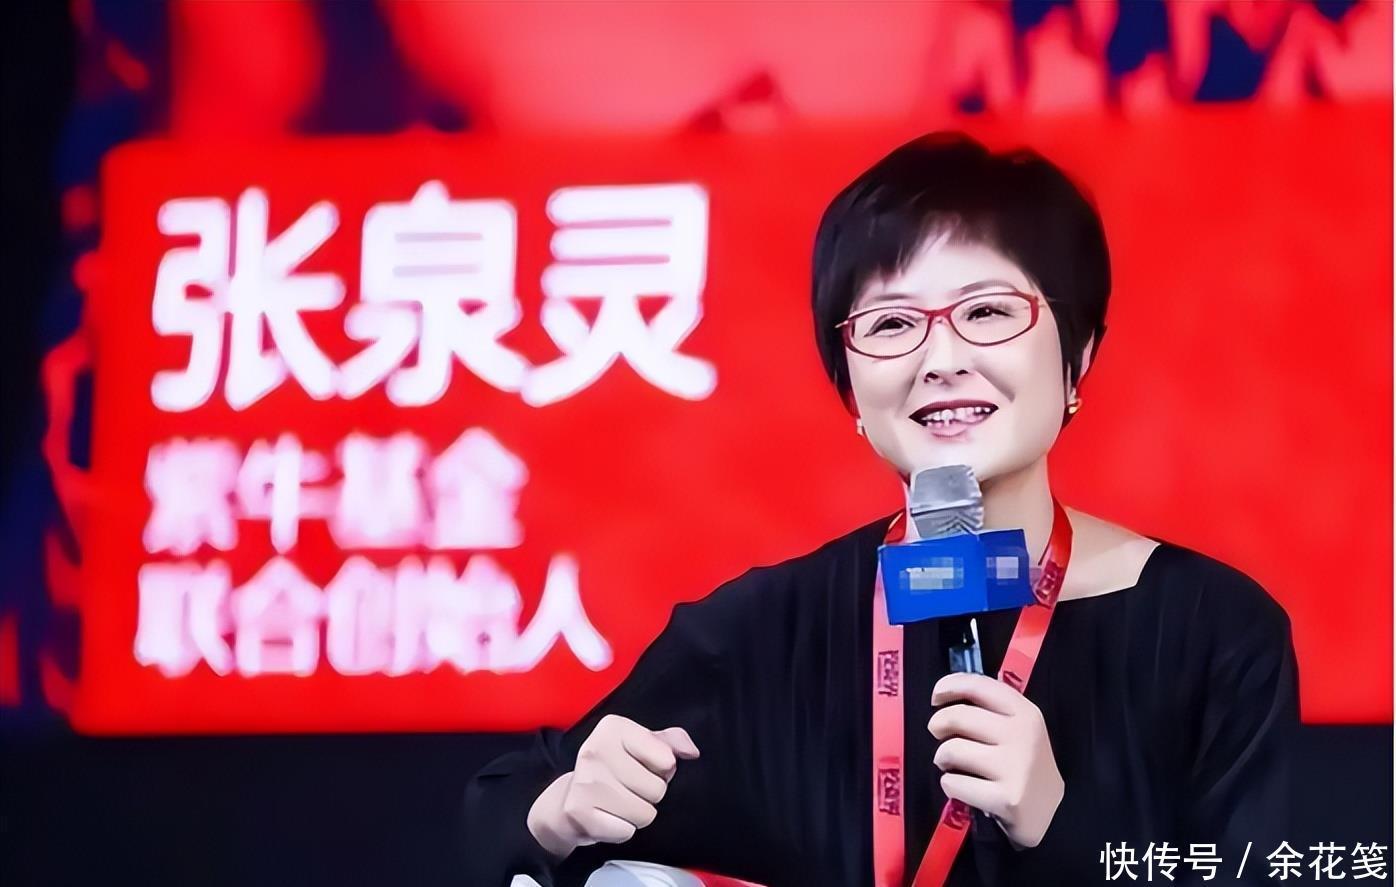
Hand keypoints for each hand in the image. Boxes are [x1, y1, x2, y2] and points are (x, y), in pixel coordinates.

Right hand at [526, 714, 700, 859]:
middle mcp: (595, 750)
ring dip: (637, 814)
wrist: (569, 796)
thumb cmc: (613, 768)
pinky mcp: (579, 811)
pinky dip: (621, 830)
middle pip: (657, 789)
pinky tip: (608, 817)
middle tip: (629, 788)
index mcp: (613, 727)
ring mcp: (585, 781)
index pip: (666, 759)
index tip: (643, 766)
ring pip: (644, 813)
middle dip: (649, 794)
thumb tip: (691, 752)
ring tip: (619, 803)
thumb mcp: (643, 745)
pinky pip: (626, 831)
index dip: (662, 769)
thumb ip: (671, 742)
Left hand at [928, 672, 1063, 849]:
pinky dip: (950, 785)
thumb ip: (989, 709)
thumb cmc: (1024, 765)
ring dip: (942, 758)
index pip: (978, 685)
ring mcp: (1016, 767)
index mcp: (1025, 712)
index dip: (948, 686)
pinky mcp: (1006, 798)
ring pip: (951, 749)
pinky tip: (963, 787)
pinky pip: (954, 783)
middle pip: (958, 716)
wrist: (1055, 814)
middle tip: (940, 735)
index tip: (936, 698)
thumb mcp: (1018, 728)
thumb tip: (944, 696)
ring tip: (952, 764)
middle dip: (938, 725)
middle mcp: (1022, 735)